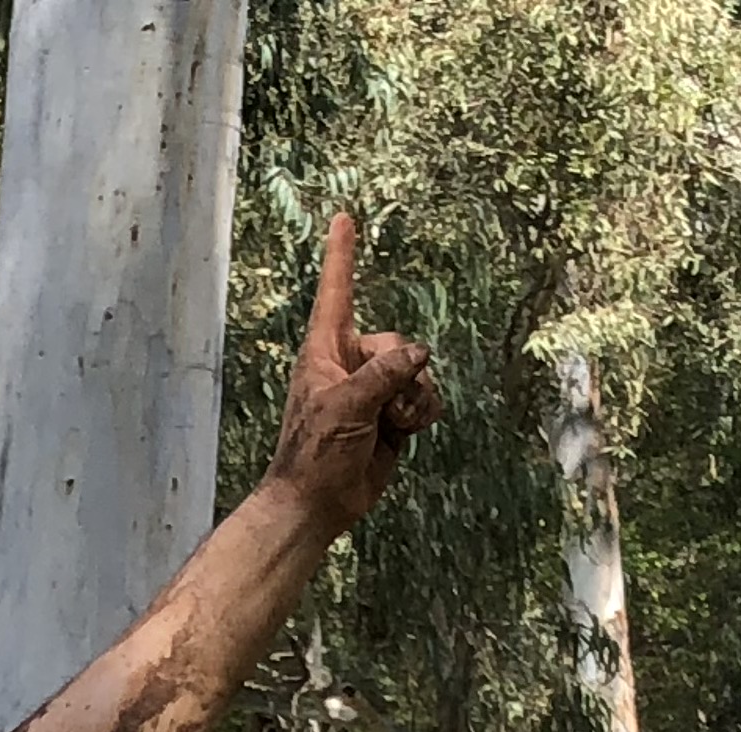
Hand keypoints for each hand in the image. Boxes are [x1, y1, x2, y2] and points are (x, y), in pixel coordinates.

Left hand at [265, 216, 440, 535]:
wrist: (319, 504)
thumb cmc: (315, 455)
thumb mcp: (346, 406)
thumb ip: (385, 373)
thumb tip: (420, 354)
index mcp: (325, 351)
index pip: (337, 291)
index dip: (342, 255)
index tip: (342, 218)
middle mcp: (350, 363)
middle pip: (397, 341)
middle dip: (401, 374)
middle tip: (380, 409)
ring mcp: (373, 388)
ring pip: (417, 370)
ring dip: (414, 398)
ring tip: (390, 425)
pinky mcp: (391, 413)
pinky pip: (425, 395)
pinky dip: (423, 411)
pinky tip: (405, 431)